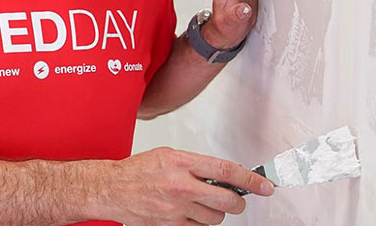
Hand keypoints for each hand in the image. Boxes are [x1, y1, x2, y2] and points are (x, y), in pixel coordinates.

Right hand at [101, 147, 272, 224]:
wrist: (111, 189)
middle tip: (235, 199)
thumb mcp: (168, 155)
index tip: (264, 185)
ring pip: (215, 218)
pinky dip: (199, 222)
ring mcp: (176, 208)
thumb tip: (224, 174)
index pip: (226, 171)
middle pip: (227, 200)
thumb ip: (196, 164)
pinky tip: (188, 212)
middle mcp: (180, 185)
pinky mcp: (171, 225)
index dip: (251, 180)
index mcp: (181, 162)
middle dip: (237, 202)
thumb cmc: (137, 171)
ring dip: (215, 213)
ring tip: (200, 204)